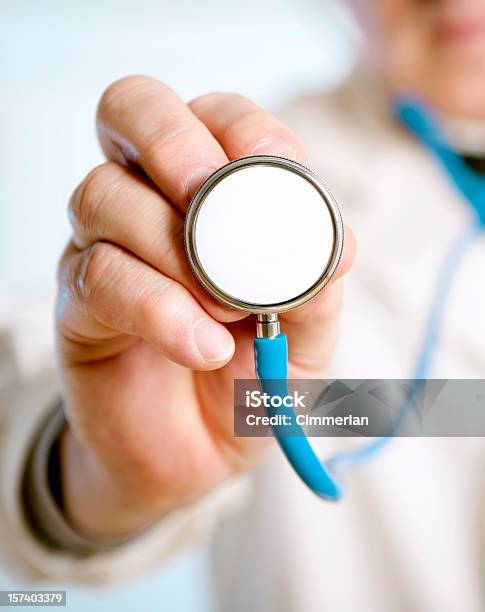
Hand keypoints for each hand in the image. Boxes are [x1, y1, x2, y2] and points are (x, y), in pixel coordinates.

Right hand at [56, 76, 355, 539]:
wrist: (202, 452)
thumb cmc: (255, 375)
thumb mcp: (305, 331)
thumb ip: (318, 283)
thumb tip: (338, 243)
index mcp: (210, 192)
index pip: (211, 115)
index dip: (242, 128)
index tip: (274, 172)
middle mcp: (148, 201)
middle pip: (130, 110)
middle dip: (172, 141)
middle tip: (210, 197)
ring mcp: (103, 247)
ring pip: (104, 196)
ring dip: (174, 249)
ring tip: (227, 312)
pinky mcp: (78, 305)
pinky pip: (99, 277)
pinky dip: (158, 308)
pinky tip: (202, 346)